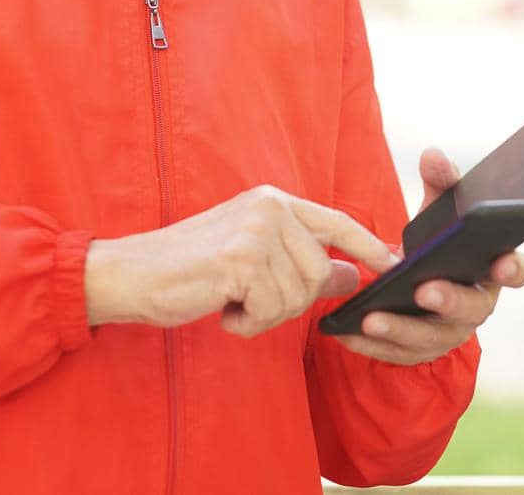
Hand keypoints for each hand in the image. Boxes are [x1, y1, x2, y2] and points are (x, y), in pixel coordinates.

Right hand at [84, 184, 396, 337]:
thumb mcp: (251, 259)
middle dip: (291, 302)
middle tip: (250, 303)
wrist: (130, 274)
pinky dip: (247, 323)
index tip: (392, 262)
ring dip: (266, 314)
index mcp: (272, 201)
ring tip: (231, 303)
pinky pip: (270, 309)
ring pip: (297, 295)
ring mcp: (256, 231)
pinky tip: (222, 310)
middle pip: (320, 271)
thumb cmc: (189, 269)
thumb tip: (353, 273)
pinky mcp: (241, 260)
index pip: (336, 221)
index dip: (368, 244)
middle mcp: (269, 208)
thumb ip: (301, 261)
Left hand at [334, 147, 523, 365]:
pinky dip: (372, 345)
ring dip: (402, 329)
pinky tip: (346, 330)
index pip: (515, 270)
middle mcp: (475, 305)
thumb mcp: (438, 212)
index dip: (513, 268)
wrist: (412, 284)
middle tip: (426, 290)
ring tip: (372, 318)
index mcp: (489, 268)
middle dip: (450, 300)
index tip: (502, 262)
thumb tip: (433, 155)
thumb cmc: (435, 243)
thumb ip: (440, 183)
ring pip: (431, 337)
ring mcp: (448, 332)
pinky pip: (397, 354)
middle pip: (472, 309)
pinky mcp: (417, 351)